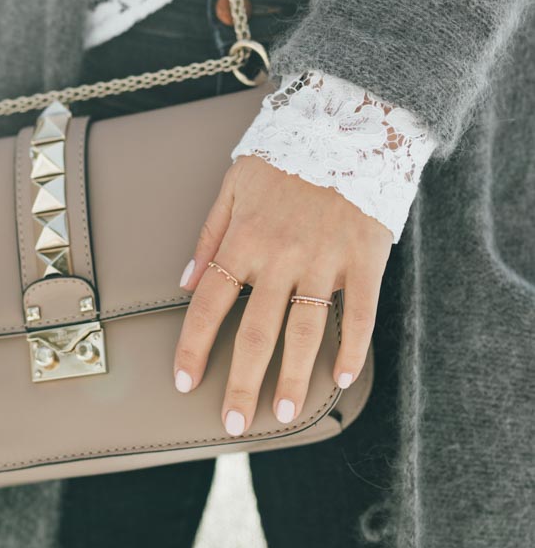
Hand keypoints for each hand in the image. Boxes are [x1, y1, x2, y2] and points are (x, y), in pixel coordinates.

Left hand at [172, 154, 392, 435]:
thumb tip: (183, 280)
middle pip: (255, 331)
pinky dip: (351, 348)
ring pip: (304, 331)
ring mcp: (324, 260)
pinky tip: (341, 379)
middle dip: (242, 383)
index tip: (184, 382)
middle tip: (234, 424)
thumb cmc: (286, 153)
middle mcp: (280, 256)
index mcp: (244, 239)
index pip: (209, 303)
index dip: (194, 347)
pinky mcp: (364, 259)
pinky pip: (358, 313)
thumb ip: (209, 233)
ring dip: (291, 377)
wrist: (347, 123)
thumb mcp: (233, 183)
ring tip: (281, 414)